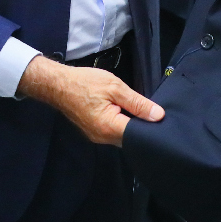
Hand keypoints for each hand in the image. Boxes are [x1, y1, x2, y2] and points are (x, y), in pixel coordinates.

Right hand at [17, 56, 163, 146]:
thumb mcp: (115, 87)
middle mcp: (103, 138)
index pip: (138, 136)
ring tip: (141, 112)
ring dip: (131, 126)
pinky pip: (113, 133)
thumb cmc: (86, 83)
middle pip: (131, 139)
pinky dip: (121, 125)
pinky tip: (126, 113)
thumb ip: (138, 103)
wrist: (58, 84)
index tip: (162, 120)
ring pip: (122, 136)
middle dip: (142, 128)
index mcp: (109, 127)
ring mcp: (97, 137)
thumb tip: (159, 116)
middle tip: (155, 114)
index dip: (151, 128)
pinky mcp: (93, 132)